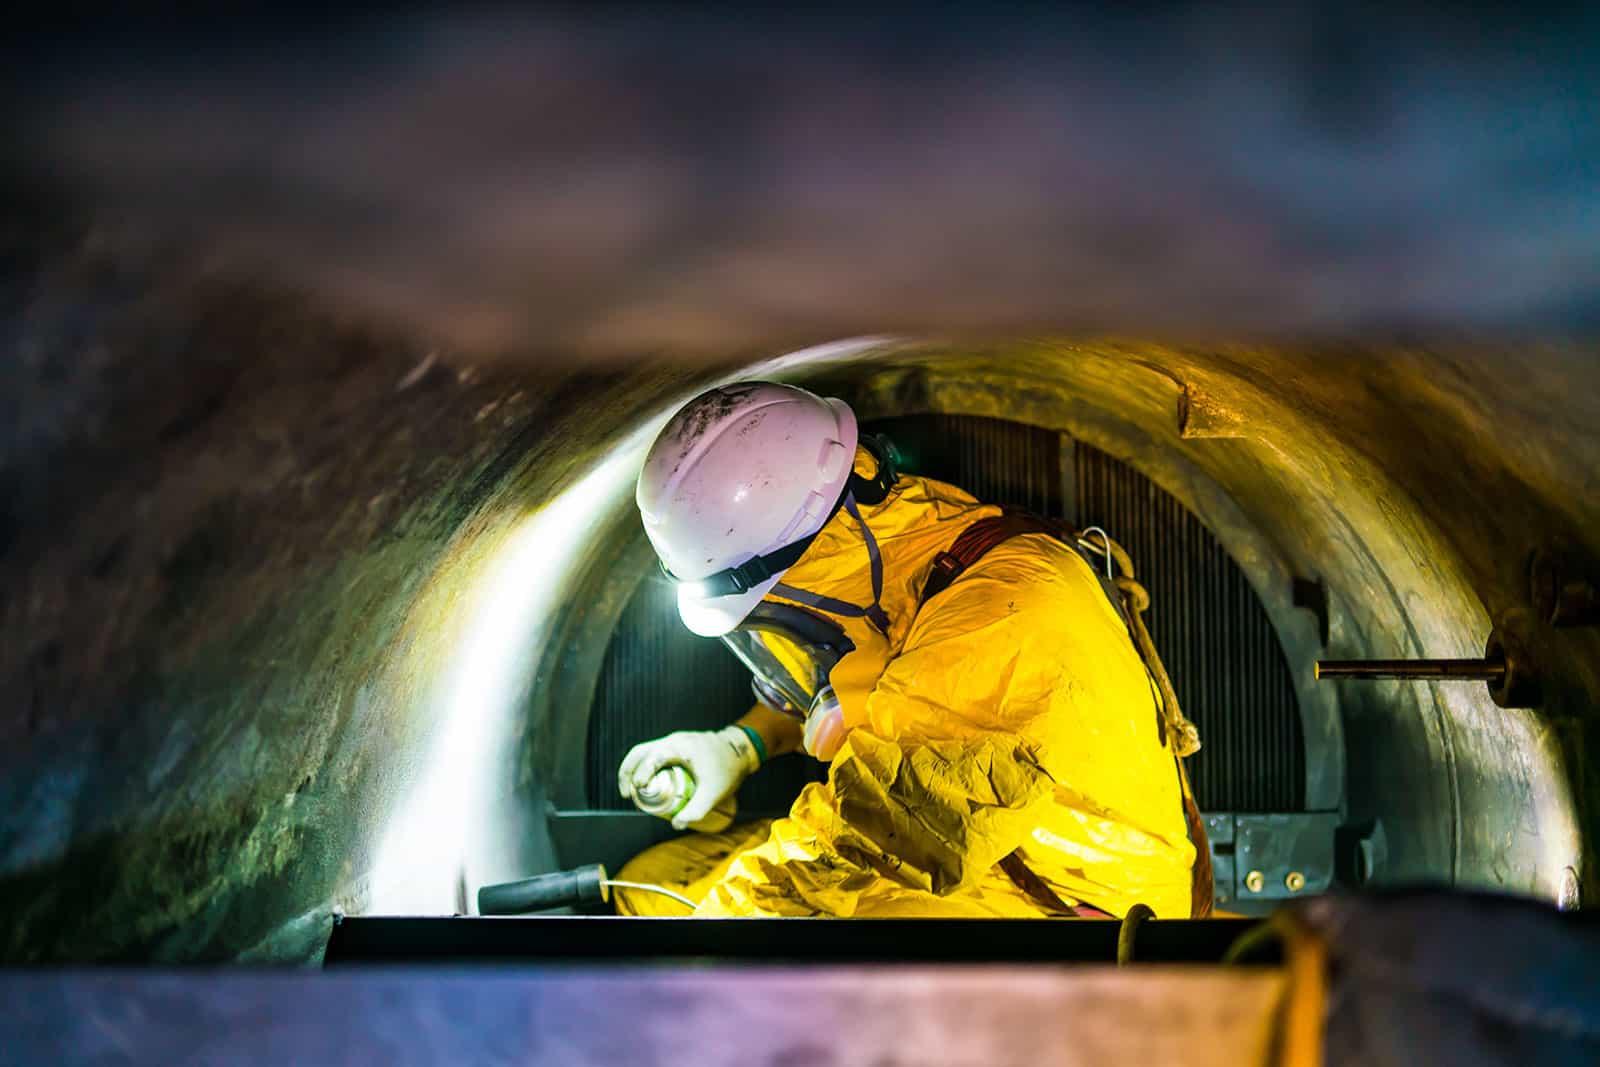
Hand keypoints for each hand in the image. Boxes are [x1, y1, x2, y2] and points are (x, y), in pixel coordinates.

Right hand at [618, 726, 760, 829]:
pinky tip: (647, 784)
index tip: (638, 791)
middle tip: (627, 794)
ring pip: (644, 752)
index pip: (652, 757)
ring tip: (632, 792)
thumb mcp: (714, 791)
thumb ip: (697, 809)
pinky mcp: (676, 746)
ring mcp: (673, 741)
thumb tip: (676, 824)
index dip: (641, 773)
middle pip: (640, 752)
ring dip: (634, 769)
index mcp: (679, 746)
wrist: (741, 751)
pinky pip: (653, 754)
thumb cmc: (728, 769)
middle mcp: (672, 740)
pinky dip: (644, 767)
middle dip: (628, 772)